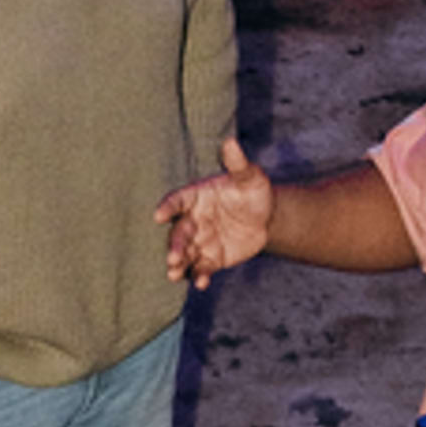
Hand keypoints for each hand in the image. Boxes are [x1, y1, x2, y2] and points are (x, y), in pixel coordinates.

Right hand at [157, 136, 275, 286]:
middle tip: (172, 257)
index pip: (177, 201)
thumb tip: (230, 142)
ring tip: (174, 273)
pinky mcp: (210, 259)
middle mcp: (192, 220)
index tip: (159, 216)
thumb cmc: (253, 192)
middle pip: (178, 233)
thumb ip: (238, 164)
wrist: (266, 218)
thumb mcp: (249, 177)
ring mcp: (200, 241)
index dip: (168, 207)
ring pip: (185, 254)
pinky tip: (201, 283)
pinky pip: (201, 269)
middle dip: (174, 245)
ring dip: (178, 264)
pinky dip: (199, 276)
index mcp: (195, 197)